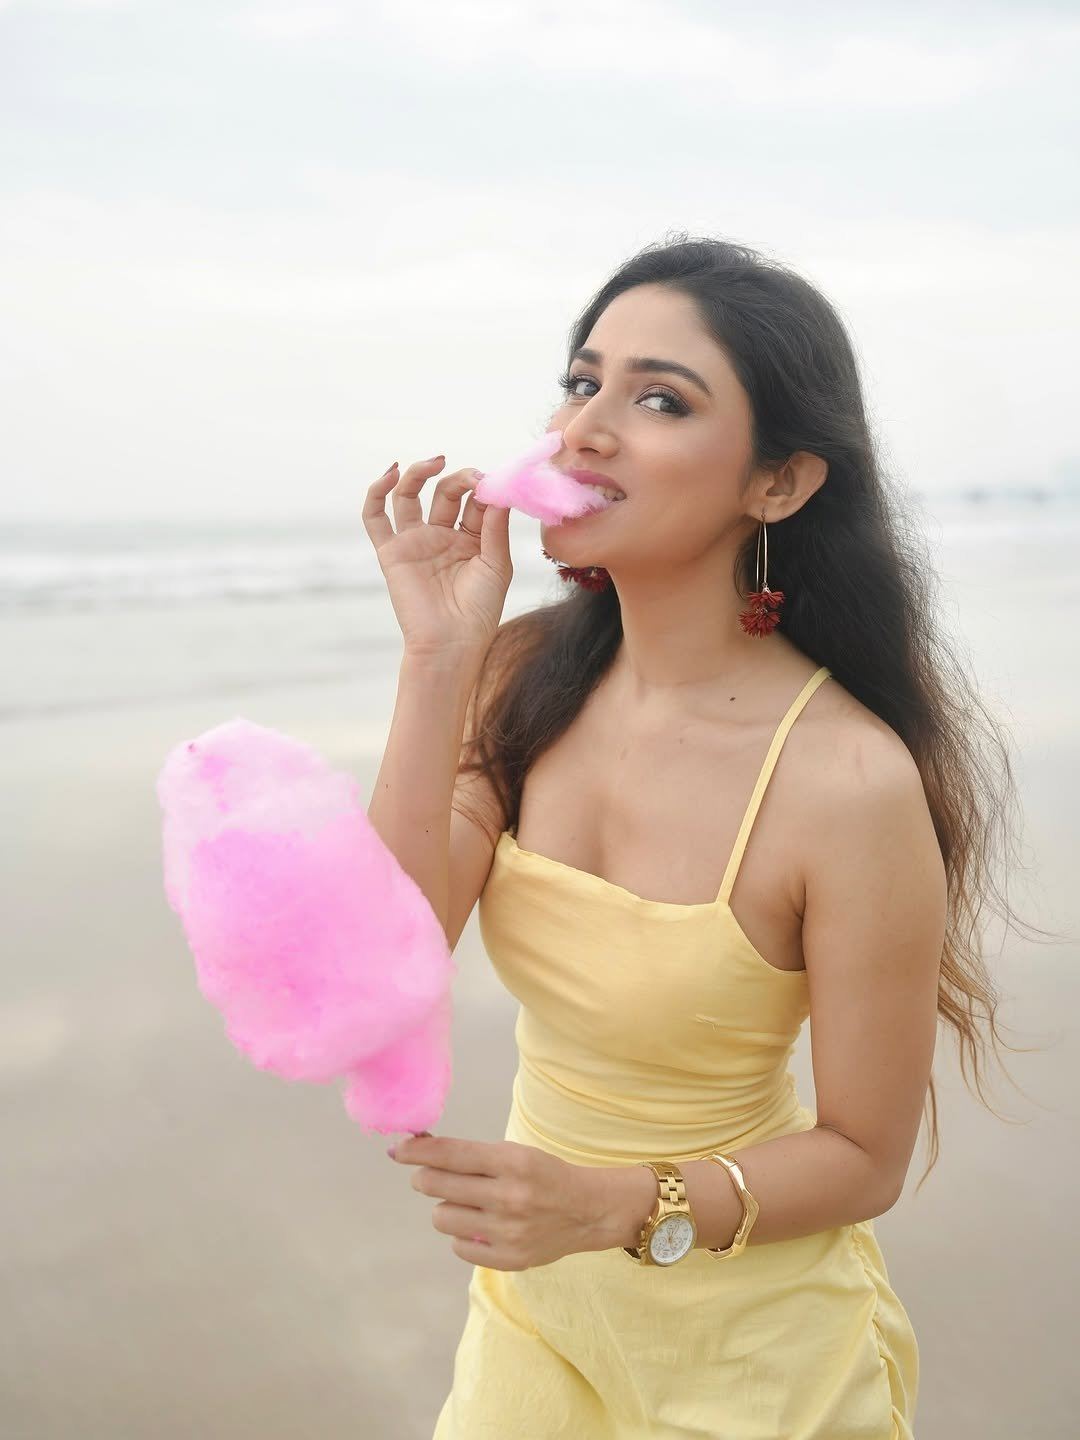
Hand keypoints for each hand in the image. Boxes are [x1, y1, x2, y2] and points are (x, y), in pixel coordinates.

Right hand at [362, 455, 511, 660]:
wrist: (452, 643)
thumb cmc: (480, 612)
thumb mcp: (497, 565)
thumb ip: (496, 528)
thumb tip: (498, 492)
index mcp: (471, 539)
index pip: (475, 501)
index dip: (484, 487)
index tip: (497, 481)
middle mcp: (442, 536)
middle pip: (446, 493)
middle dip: (460, 479)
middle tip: (475, 477)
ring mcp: (415, 542)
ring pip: (410, 496)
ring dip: (420, 473)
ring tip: (436, 461)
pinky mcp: (392, 552)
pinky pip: (375, 518)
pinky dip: (377, 492)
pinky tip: (391, 473)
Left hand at [387, 1132, 610, 1270]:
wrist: (588, 1210)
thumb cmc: (544, 1175)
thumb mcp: (515, 1153)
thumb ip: (470, 1155)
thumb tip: (417, 1148)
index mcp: (512, 1162)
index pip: (450, 1154)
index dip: (417, 1151)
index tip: (397, 1150)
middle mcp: (509, 1196)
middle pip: (437, 1186)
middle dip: (425, 1178)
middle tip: (429, 1177)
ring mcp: (509, 1231)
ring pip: (441, 1218)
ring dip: (446, 1208)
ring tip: (468, 1204)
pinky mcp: (509, 1259)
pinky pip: (458, 1247)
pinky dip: (463, 1235)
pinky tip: (481, 1227)